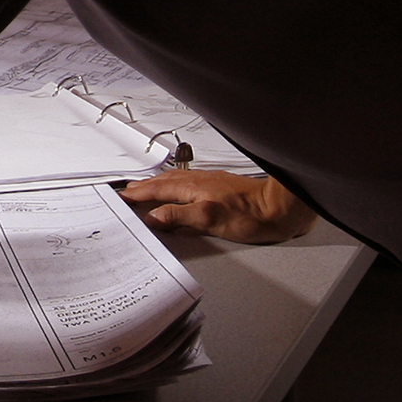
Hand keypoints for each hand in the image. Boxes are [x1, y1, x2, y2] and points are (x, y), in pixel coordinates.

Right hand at [118, 171, 316, 243]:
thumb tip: (153, 217)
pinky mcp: (218, 187)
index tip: (120, 198)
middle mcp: (197, 181)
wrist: (280, 207)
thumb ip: (178, 216)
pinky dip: (171, 186)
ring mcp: (208, 182)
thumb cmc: (251, 214)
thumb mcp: (210, 220)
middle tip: (125, 193)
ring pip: (173, 181)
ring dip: (155, 185)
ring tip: (144, 189)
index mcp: (191, 188)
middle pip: (161, 183)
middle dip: (140, 188)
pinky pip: (185, 183)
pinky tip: (177, 190)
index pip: (155, 191)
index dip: (136, 195)